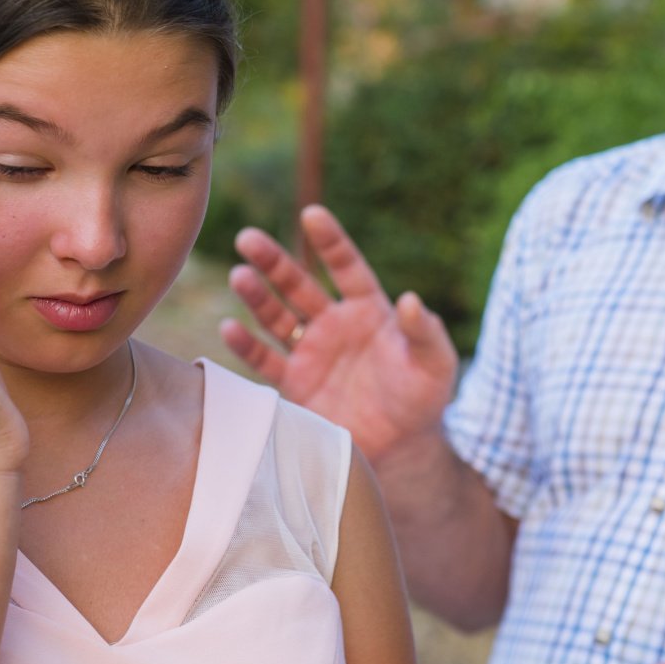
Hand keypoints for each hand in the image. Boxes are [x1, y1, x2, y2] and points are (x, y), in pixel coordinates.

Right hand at [220, 204, 458, 460]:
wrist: (401, 449)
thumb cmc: (424, 399)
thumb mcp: (435, 363)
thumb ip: (424, 331)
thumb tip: (411, 300)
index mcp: (368, 309)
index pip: (346, 266)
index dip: (330, 241)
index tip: (312, 214)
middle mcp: (334, 324)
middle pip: (298, 285)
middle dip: (274, 262)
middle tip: (247, 239)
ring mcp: (311, 353)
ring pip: (276, 317)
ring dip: (256, 297)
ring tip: (239, 276)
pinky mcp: (295, 384)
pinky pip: (265, 361)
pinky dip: (246, 346)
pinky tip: (229, 328)